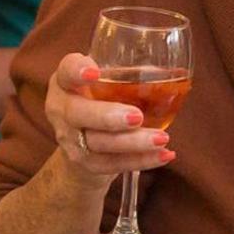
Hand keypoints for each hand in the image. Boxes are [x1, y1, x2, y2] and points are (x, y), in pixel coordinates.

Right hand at [39, 52, 172, 178]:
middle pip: (77, 114)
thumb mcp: (106, 81)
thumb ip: (127, 74)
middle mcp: (61, 110)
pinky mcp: (85, 162)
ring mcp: (70, 139)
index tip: (95, 72)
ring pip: (98, 143)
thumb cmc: (100, 99)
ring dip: (132, 142)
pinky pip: (112, 164)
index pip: (66, 71)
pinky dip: (140, 160)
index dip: (77, 71)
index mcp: (65, 82)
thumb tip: (172, 70)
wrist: (83, 140)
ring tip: (161, 138)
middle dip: (107, 117)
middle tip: (137, 117)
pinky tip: (164, 154)